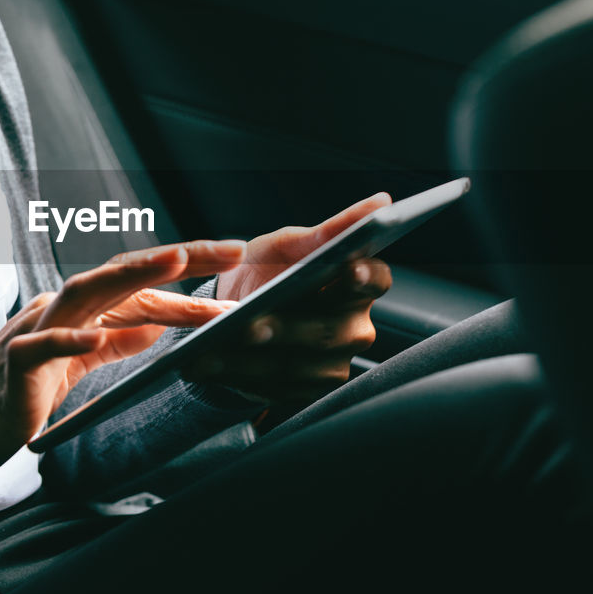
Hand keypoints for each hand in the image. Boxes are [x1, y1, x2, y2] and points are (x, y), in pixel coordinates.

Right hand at [0, 240, 245, 523]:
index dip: (189, 278)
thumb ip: (110, 343)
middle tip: (230, 249)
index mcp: (75, 312)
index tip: (235, 268)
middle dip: (178, 258)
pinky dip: (71, 338)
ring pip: (85, 292)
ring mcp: (33, 332)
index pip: (140, 287)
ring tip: (175, 262)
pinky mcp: (14, 367)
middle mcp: (57, 311)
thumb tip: (153, 326)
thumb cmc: (10, 399)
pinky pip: (42, 347)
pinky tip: (100, 335)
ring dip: (132, 274)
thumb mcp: (72, 368)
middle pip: (122, 273)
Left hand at [188, 193, 393, 405]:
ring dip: (254, 357)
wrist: (237, 311)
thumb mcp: (292, 244)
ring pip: (297, 364)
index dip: (365, 276)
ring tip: (216, 346)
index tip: (347, 268)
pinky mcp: (304, 392)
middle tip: (252, 323)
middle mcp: (354, 329)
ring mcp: (332, 364)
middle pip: (331, 331)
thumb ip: (332, 229)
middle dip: (289, 327)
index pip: (376, 280)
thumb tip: (382, 201)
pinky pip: (274, 387)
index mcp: (358, 286)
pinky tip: (210, 363)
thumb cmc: (272, 270)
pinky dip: (240, 375)